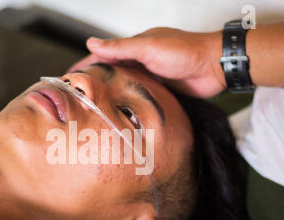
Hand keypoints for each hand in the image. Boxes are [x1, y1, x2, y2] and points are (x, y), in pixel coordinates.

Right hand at [70, 28, 225, 97]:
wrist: (214, 67)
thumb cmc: (185, 51)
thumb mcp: (148, 47)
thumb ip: (121, 47)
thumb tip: (92, 43)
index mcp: (135, 47)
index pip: (103, 55)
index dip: (85, 65)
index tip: (68, 76)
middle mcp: (140, 61)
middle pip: (111, 72)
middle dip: (94, 82)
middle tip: (77, 96)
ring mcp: (150, 76)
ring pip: (123, 85)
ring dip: (110, 94)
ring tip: (93, 107)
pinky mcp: (159, 89)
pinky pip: (138, 95)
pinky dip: (127, 102)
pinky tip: (119, 112)